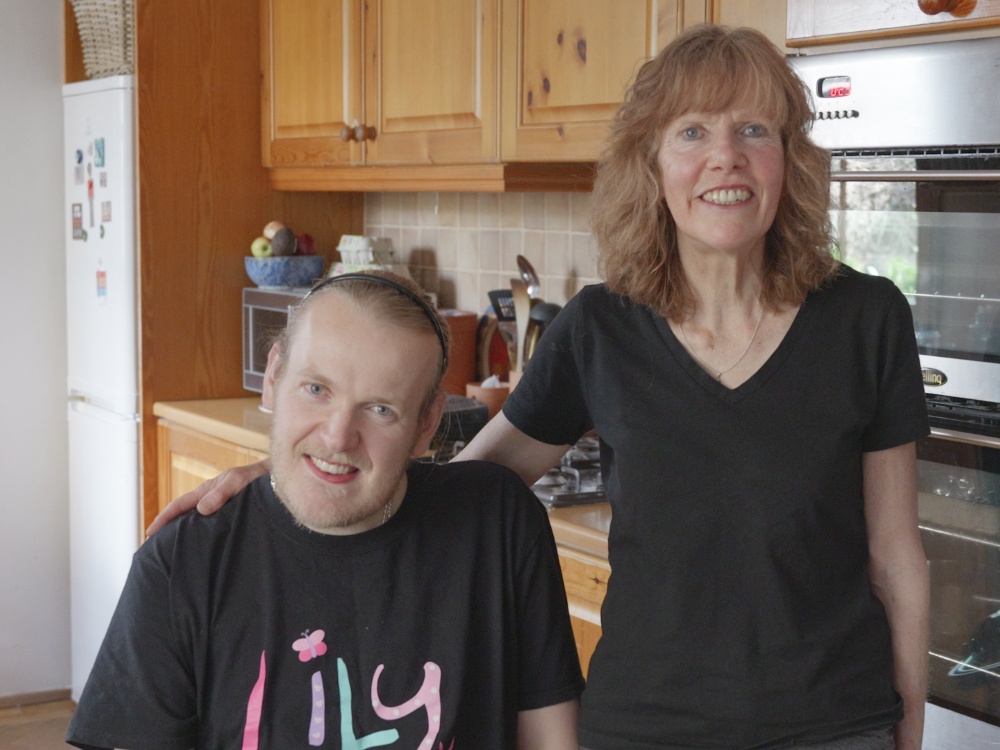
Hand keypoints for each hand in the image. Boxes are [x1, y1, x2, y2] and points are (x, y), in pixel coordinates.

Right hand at [145, 459, 270, 536]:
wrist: (278, 478)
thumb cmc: (257, 476)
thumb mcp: (238, 481)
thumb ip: (221, 493)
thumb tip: (200, 509)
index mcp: (207, 490)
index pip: (179, 505)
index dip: (163, 519)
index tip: (149, 534)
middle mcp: (210, 499)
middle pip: (183, 515)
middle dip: (168, 529)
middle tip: (153, 548)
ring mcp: (219, 508)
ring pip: (196, 522)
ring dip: (184, 533)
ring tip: (173, 552)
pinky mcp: (231, 516)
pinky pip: (211, 527)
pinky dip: (201, 534)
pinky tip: (202, 547)